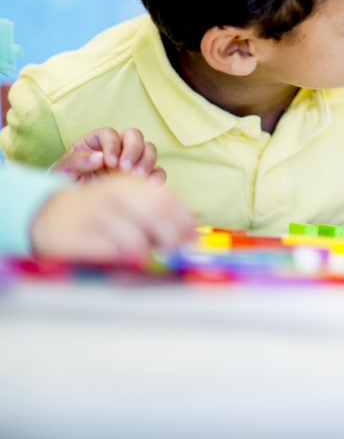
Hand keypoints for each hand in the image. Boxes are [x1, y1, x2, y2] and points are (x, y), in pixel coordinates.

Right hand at [29, 175, 195, 262]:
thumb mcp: (126, 200)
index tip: (192, 238)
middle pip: (157, 216)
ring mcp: (97, 214)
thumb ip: (154, 208)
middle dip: (173, 237)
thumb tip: (189, 233)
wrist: (50, 215)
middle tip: (177, 251)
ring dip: (152, 251)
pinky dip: (129, 259)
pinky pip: (115, 252)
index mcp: (129, 183)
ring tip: (154, 256)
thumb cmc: (98, 210)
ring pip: (139, 238)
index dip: (184, 220)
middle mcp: (114, 195)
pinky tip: (132, 260)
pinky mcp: (82, 235)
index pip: (167, 199)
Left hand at [51, 127, 165, 182]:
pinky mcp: (142, 178)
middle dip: (133, 150)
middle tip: (125, 168)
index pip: (110, 133)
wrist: (74, 211)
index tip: (109, 162)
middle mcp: (117, 149)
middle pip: (134, 136)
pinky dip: (156, 176)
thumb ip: (76, 161)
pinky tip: (147, 186)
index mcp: (97, 143)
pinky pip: (157, 172)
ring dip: (146, 160)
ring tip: (136, 176)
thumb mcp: (63, 172)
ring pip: (149, 150)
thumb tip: (99, 157)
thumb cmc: (66, 187)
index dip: (112, 145)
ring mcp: (132, 162)